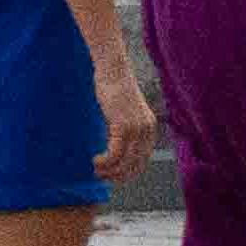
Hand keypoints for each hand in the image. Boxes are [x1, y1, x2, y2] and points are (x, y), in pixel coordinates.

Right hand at [91, 47, 158, 182]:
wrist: (113, 69)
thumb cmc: (114, 87)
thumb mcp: (124, 110)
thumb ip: (124, 126)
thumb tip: (115, 144)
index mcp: (149, 128)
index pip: (143, 161)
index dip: (128, 173)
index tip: (113, 176)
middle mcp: (147, 131)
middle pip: (135, 165)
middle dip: (117, 175)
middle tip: (101, 176)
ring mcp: (136, 129)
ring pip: (124, 162)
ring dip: (109, 170)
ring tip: (96, 169)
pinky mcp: (123, 126)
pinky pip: (115, 153)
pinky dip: (105, 161)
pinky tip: (96, 160)